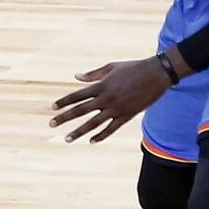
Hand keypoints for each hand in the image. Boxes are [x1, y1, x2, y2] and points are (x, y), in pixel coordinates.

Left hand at [51, 57, 172, 142]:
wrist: (157, 74)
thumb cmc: (133, 67)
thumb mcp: (112, 67)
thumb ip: (93, 74)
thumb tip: (76, 76)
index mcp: (101, 85)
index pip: (77, 95)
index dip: (64, 102)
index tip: (52, 108)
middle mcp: (106, 98)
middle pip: (80, 110)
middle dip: (64, 118)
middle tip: (51, 124)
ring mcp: (116, 109)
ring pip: (93, 123)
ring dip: (78, 131)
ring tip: (67, 138)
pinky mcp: (127, 115)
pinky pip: (111, 128)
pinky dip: (100, 136)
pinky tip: (91, 141)